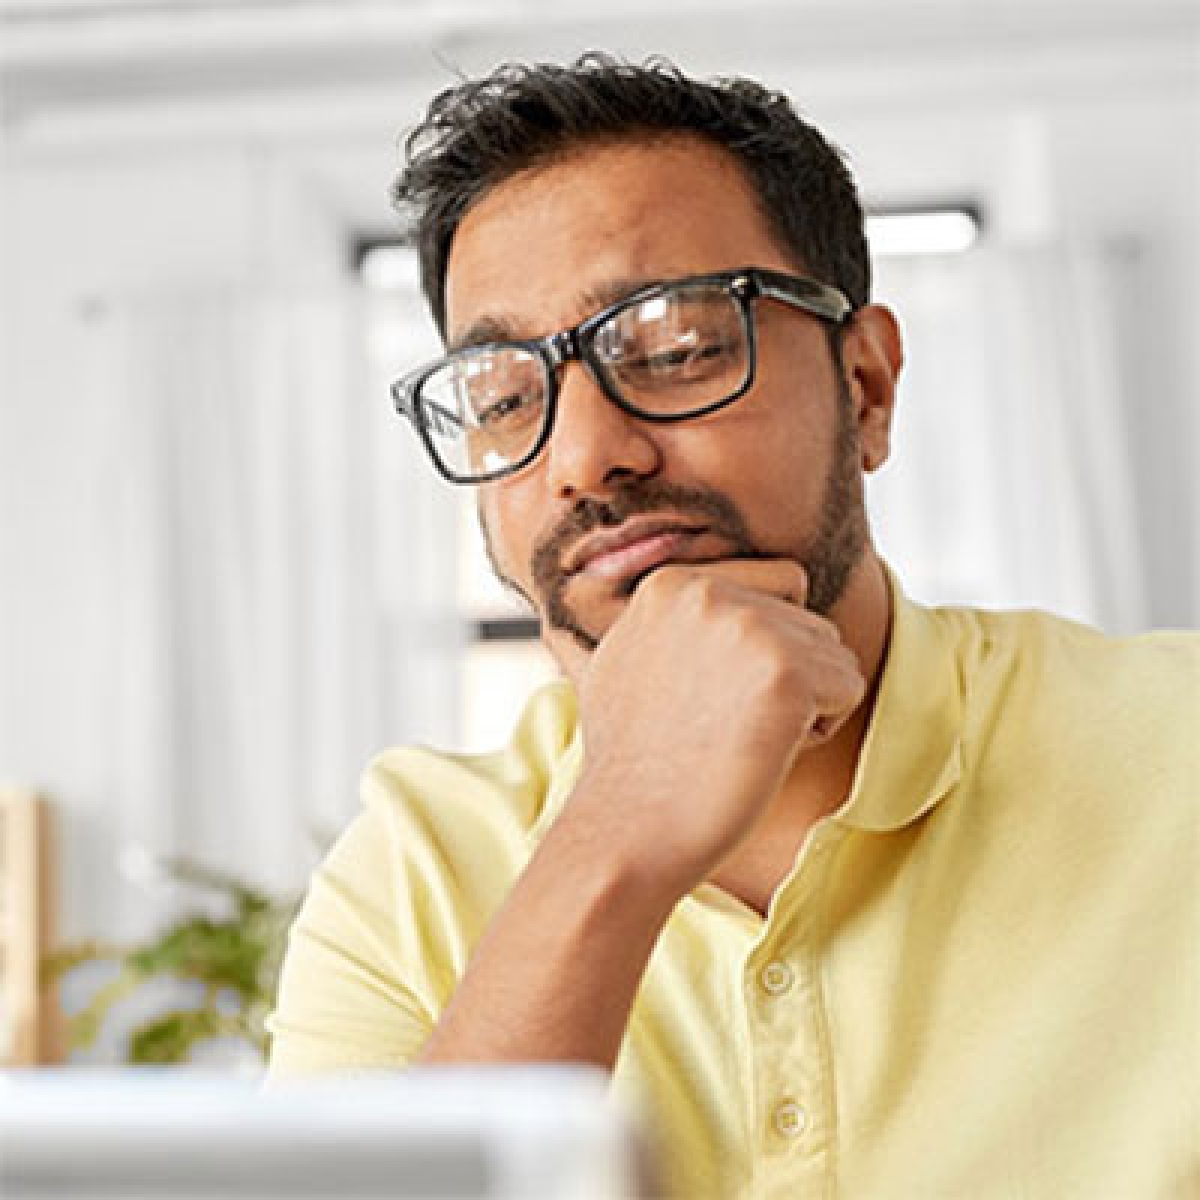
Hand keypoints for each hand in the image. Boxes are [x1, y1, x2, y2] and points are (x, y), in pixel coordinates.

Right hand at [567, 559, 866, 894]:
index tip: (710, 695)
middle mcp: (710, 591)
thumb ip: (669, 621)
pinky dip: (819, 730)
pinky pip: (848, 688)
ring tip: (741, 740)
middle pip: (809, 621)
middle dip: (784, 677)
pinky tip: (764, 753)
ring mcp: (750, 628)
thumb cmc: (627, 766)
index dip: (761, 649)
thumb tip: (685, 595)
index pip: (779, 585)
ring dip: (805, 702)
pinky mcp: (787, 674)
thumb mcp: (625, 661)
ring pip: (833, 655)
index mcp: (672, 583)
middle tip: (725, 727)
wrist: (627, 832)